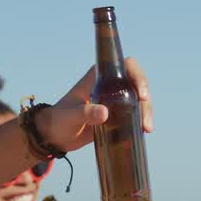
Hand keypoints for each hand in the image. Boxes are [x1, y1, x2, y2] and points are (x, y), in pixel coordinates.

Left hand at [37, 58, 153, 152]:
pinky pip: (135, 112)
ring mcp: (116, 99)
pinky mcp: (118, 114)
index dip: (138, 76)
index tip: (141, 95)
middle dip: (145, 101)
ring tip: (146, 129)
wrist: (54, 135)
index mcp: (99, 77)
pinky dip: (142, 120)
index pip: (126, 65)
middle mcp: (110, 85)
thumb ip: (85, 113)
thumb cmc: (59, 120)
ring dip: (146, 112)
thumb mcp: (70, 116)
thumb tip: (105, 113)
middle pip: (138, 83)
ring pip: (140, 98)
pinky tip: (143, 131)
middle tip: (145, 122)